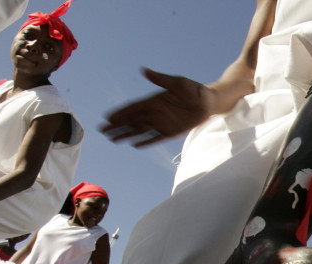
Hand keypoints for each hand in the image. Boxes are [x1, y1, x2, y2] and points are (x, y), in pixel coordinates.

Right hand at [100, 68, 214, 146]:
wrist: (209, 102)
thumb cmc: (194, 90)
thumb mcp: (178, 83)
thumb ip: (161, 79)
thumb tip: (144, 71)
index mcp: (153, 101)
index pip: (132, 108)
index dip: (120, 113)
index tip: (107, 118)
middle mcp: (155, 113)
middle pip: (132, 120)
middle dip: (117, 125)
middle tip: (102, 130)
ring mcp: (162, 123)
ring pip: (140, 130)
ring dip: (127, 134)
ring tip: (113, 139)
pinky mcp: (171, 132)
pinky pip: (155, 138)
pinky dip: (145, 141)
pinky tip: (134, 145)